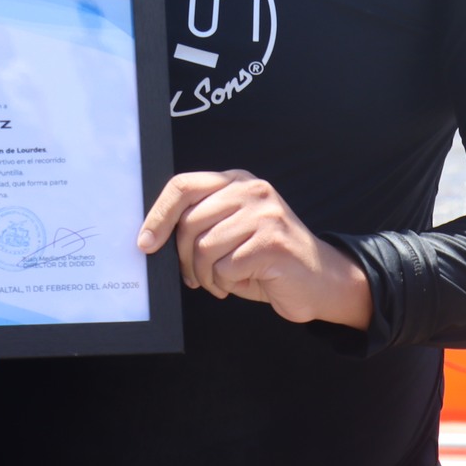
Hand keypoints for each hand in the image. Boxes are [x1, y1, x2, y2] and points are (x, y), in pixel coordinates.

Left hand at [139, 170, 372, 328]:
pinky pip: (226, 268)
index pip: (183, 185)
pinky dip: (226, 283)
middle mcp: (250, 190)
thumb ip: (201, 223)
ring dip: (207, 276)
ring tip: (222, 281)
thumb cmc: (266, 259)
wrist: (321, 280)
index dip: (158, 215)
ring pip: (205, 248)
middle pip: (189, 222)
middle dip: (185, 259)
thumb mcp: (231, 231)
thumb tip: (152, 237)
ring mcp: (264, 214)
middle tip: (195, 277)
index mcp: (236, 181)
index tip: (145, 243)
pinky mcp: (272, 242)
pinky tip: (243, 282)